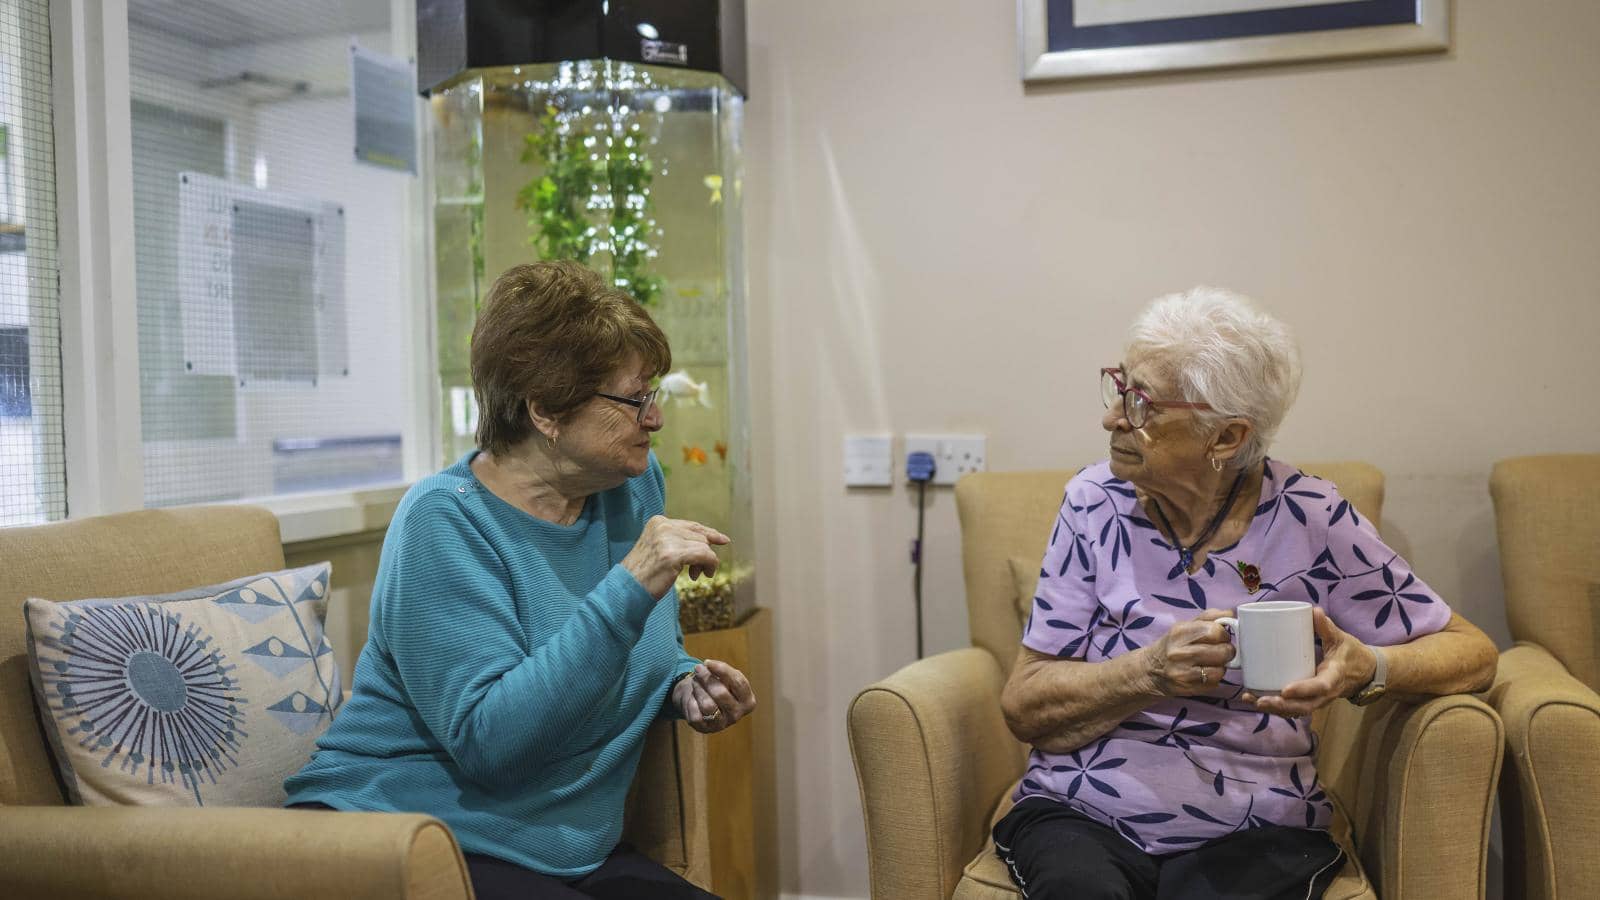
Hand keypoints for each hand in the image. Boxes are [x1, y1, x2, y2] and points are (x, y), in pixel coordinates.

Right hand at [622, 516, 730, 597]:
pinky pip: (705, 556)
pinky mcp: (673, 555)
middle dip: (703, 554)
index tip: (723, 540)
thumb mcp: (659, 548)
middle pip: (700, 536)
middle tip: (696, 572)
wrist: (626, 589)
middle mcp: (663, 526)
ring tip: (694, 575)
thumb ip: (679, 540)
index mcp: (658, 522)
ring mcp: (667, 540)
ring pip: (704, 546)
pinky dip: (709, 566)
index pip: (691, 526)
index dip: (709, 533)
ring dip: (705, 562)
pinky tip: (700, 575)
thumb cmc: (644, 573)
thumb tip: (710, 538)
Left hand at [675, 659, 756, 733]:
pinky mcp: (705, 729)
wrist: (702, 702)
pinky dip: (691, 701)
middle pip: (721, 693)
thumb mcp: (725, 678)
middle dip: (706, 678)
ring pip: (707, 705)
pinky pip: (696, 714)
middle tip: (697, 669)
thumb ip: (722, 671)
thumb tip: (708, 665)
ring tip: (695, 681)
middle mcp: (737, 715)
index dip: (722, 670)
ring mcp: (721, 724)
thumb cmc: (718, 686)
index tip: (707, 662)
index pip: (738, 682)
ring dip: (698, 688)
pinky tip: (692, 697)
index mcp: (748, 701)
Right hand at [1144, 609, 1236, 696]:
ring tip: (1212, 663)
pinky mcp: (1187, 688)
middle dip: (1227, 651)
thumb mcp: (1185, 626)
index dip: (1224, 634)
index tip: (1220, 637)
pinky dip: (1214, 679)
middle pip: (1222, 651)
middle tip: (1221, 651)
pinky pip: (1214, 683)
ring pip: (1220, 670)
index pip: (1216, 631)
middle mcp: (1179, 652)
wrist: (1150, 670)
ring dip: (1221, 666)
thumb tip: (1231, 612)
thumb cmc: (1172, 645)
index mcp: (1180, 632)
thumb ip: (1208, 617)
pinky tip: (1205, 674)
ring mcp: (1183, 673)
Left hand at [1245, 607, 1376, 716]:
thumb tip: (1314, 611)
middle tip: (1260, 700)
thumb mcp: (1341, 639)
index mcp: (1334, 676)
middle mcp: (1326, 693)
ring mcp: (1319, 699)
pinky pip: (1294, 708)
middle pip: (1304, 706)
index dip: (1303, 690)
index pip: (1320, 686)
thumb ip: (1327, 627)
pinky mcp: (1311, 700)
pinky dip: (1276, 708)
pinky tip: (1255, 701)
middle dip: (1282, 705)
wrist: (1365, 672)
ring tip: (1252, 700)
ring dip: (1275, 709)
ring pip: (1297, 710)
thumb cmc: (1351, 653)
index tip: (1285, 690)